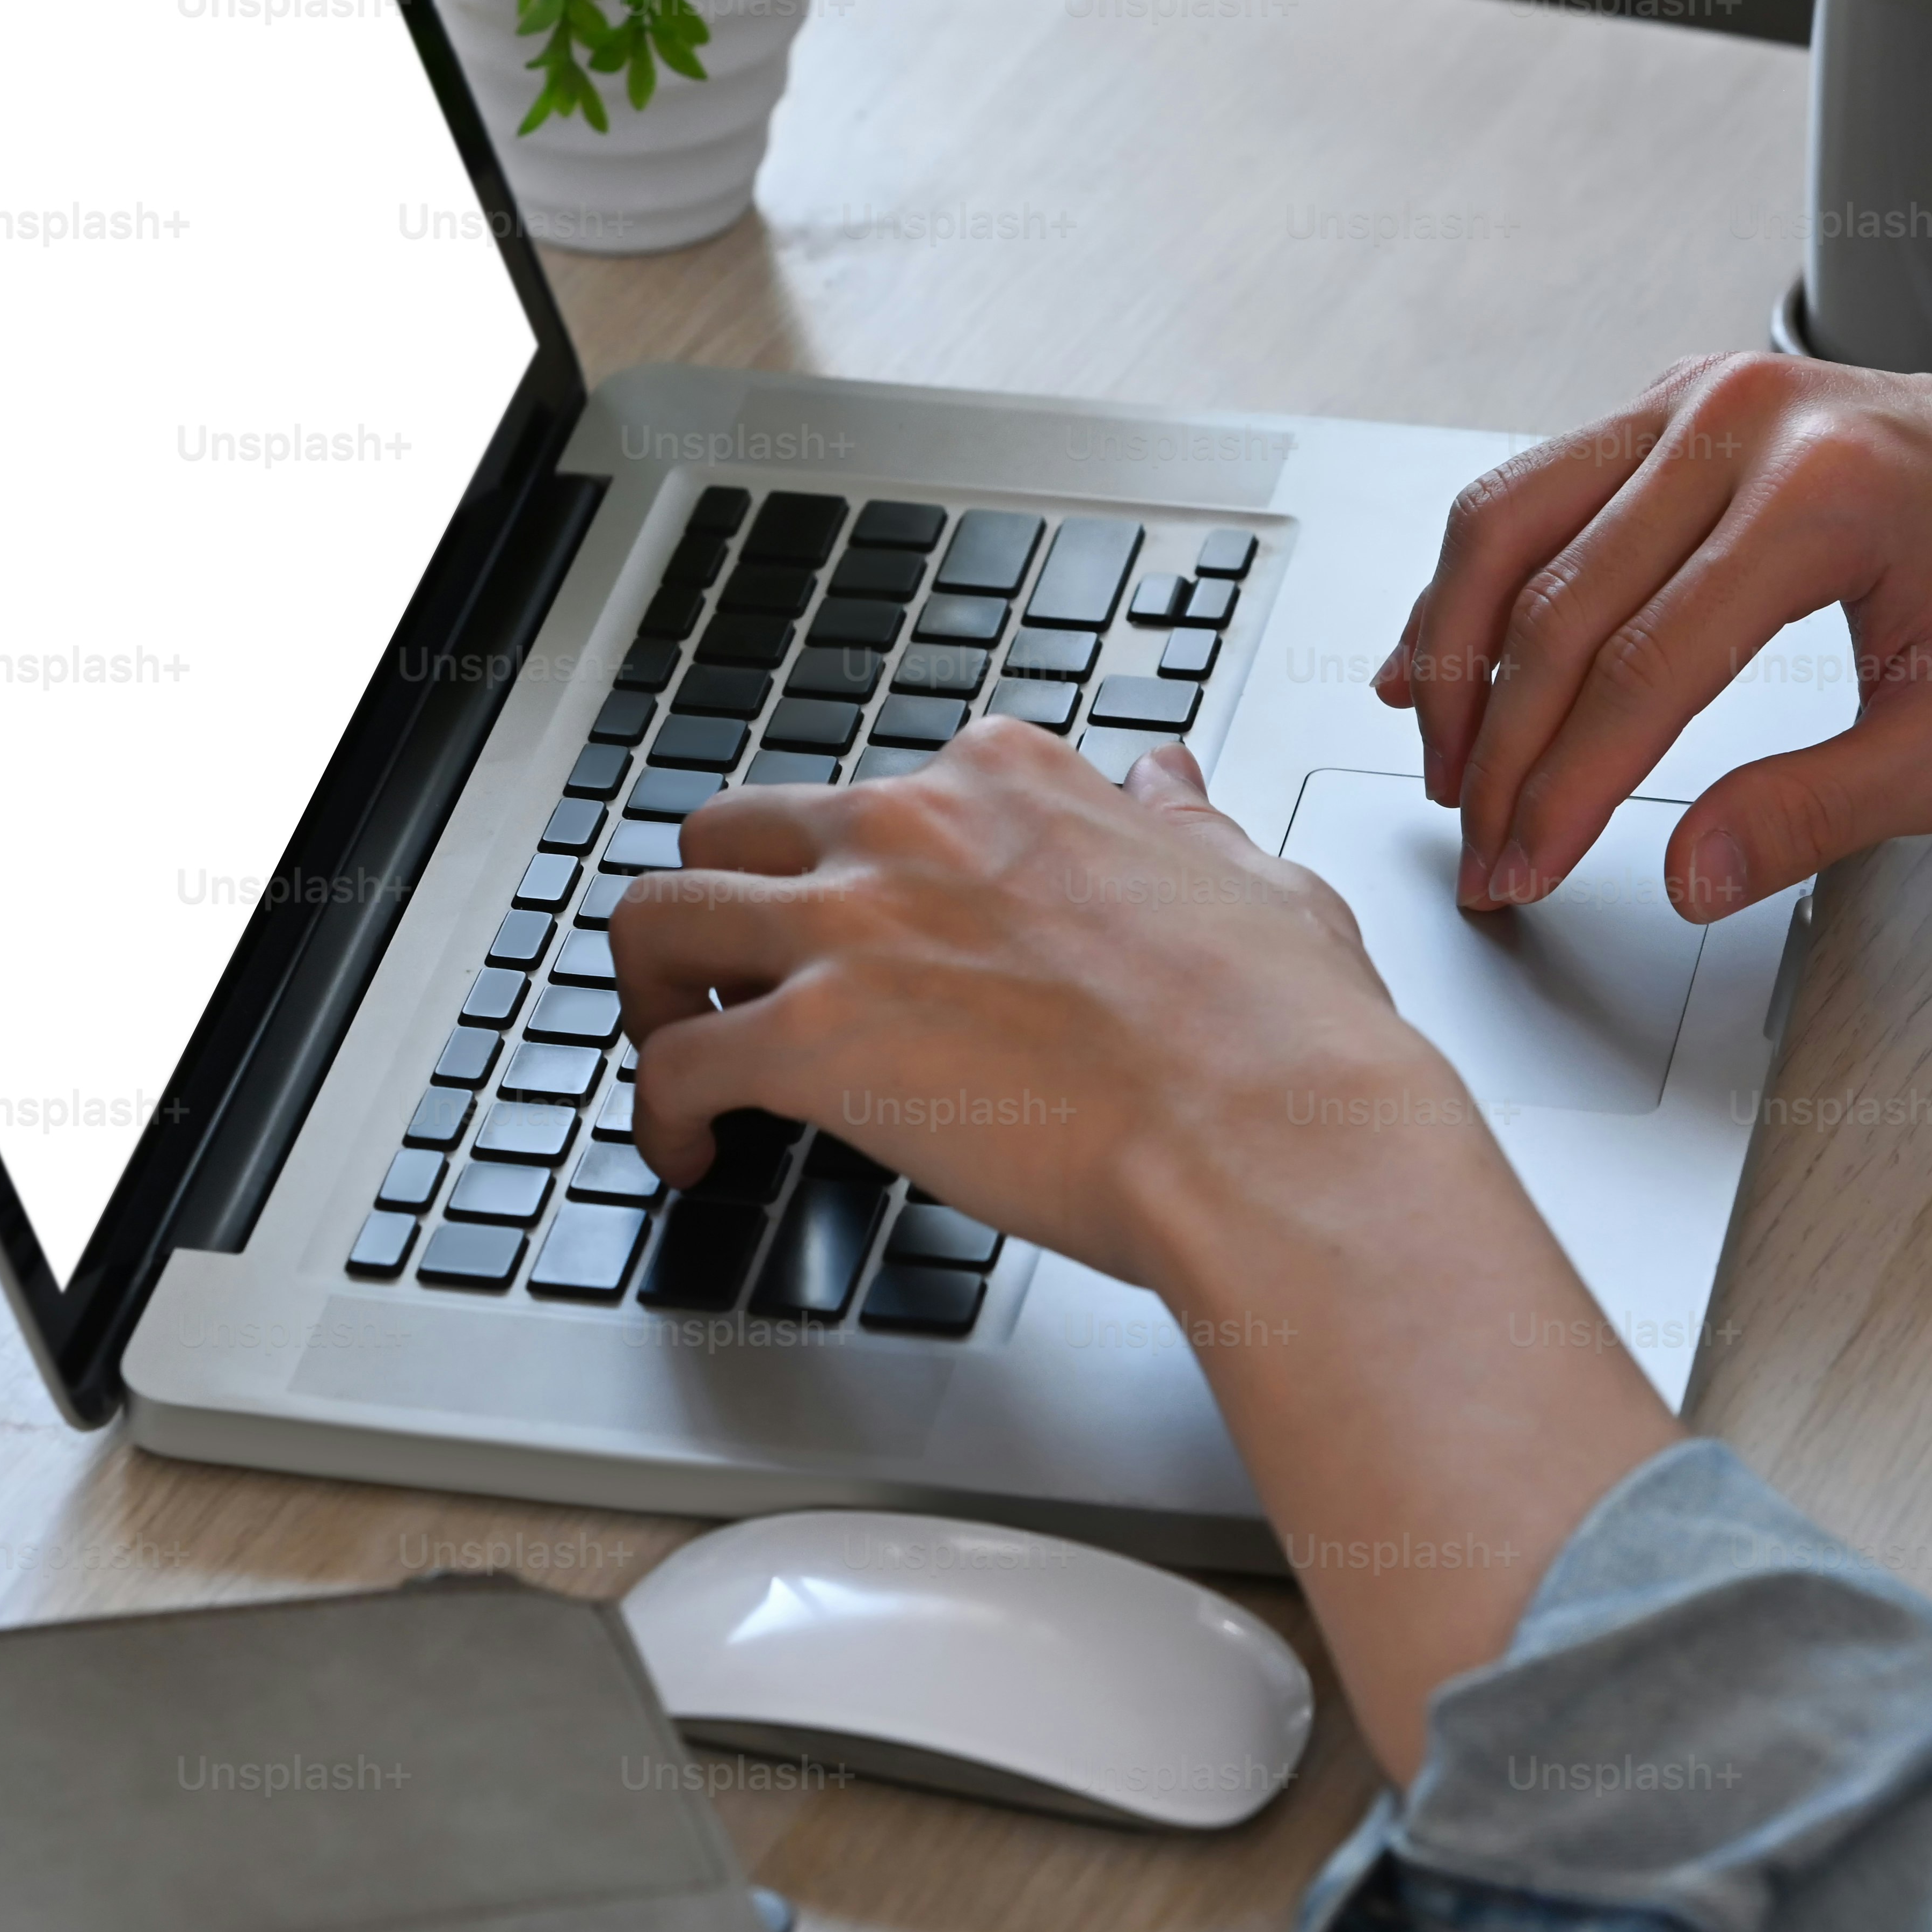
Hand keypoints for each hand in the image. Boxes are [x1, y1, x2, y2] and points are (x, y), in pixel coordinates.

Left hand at [605, 716, 1686, 1779]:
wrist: (1275, 1132)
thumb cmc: (1280, 1031)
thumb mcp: (1251, 875)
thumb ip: (1185, 826)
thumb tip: (1164, 785)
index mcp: (1008, 783)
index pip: (873, 791)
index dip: (850, 869)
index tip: (856, 928)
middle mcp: (911, 827)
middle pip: (730, 832)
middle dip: (719, 907)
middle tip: (731, 982)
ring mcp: (852, 927)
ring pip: (658, 917)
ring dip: (651, 988)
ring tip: (674, 1051)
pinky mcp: (814, 1039)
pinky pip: (670, 1062)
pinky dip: (658, 1110)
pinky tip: (687, 1148)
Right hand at [1381, 254, 1931, 922]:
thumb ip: (1821, 812)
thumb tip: (1688, 876)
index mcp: (1823, 496)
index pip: (1639, 670)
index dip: (1564, 793)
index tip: (1523, 873)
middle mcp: (1742, 419)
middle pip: (1554, 598)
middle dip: (1497, 747)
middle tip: (1477, 850)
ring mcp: (1699, 394)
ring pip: (1509, 521)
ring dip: (1452, 652)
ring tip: (1443, 763)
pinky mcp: (1677, 400)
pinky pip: (1538, 487)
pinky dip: (1479, 579)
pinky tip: (1444, 656)